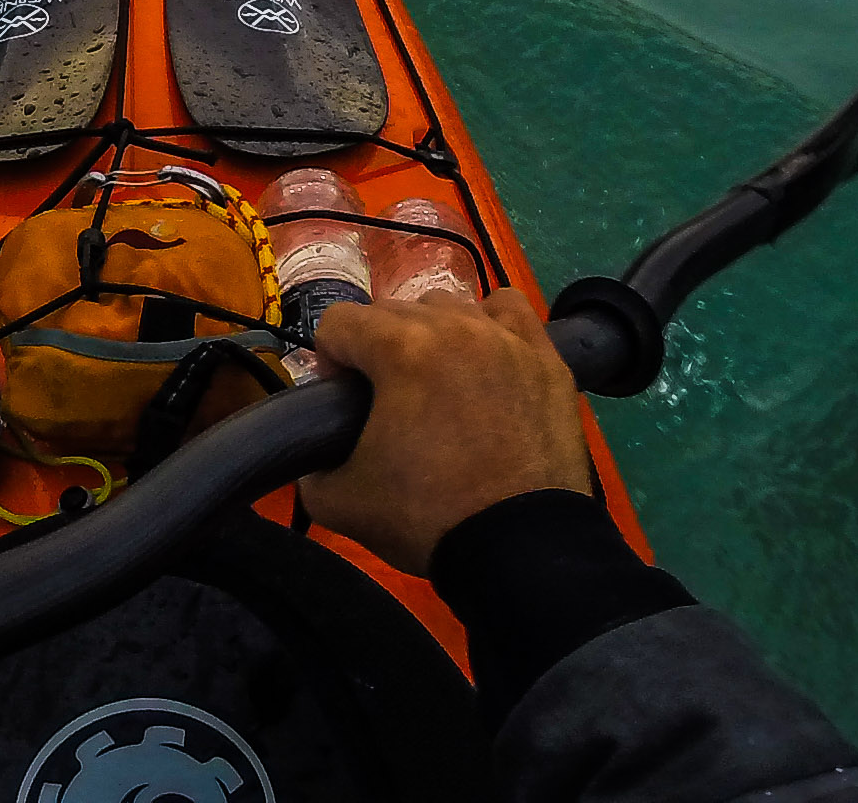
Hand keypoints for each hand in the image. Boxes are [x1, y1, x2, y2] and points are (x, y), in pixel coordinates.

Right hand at [295, 286, 593, 573]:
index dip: (329, 362)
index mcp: (400, 350)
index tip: (341, 403)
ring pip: (450, 307)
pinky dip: (490, 324)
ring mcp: (506, 338)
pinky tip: (485, 360)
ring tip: (437, 386)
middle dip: (377, 350)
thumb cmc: (430, 519)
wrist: (520, 549)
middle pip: (393, 312)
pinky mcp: (546, 359)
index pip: (339, 323)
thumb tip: (315, 455)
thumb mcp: (341, 503)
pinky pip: (509, 311)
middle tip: (386, 405)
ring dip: (431, 336)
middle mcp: (454, 326)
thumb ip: (311, 469)